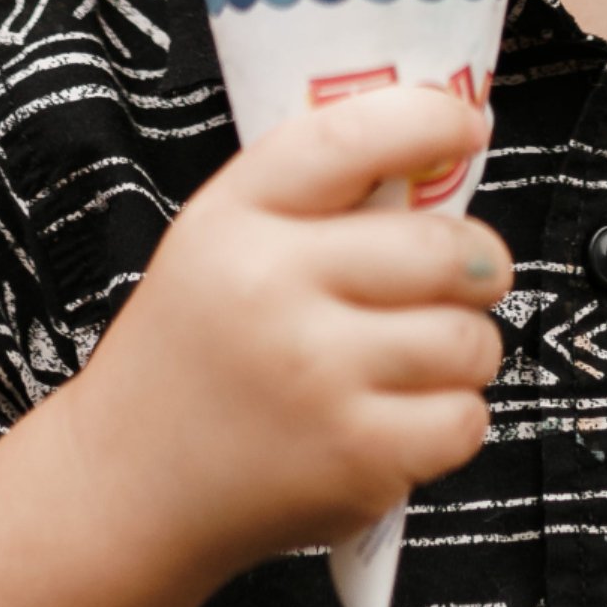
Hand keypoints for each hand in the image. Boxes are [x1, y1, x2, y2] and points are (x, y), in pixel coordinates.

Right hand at [56, 84, 511, 588]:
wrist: (127, 487)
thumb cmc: (192, 354)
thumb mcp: (217, 242)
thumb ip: (311, 199)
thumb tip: (438, 159)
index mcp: (234, 219)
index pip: (353, 139)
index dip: (431, 119)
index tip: (465, 126)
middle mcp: (273, 289)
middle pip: (444, 249)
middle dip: (479, 261)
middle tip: (469, 273)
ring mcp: (317, 378)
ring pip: (470, 339)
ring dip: (467, 346)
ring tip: (422, 356)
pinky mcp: (354, 459)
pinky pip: (465, 419)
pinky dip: (453, 419)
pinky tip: (405, 416)